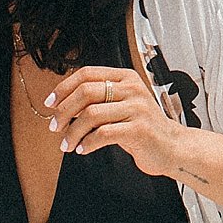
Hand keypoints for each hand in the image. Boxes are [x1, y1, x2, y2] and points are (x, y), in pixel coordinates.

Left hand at [44, 66, 192, 178]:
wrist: (172, 147)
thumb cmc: (142, 127)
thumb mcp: (122, 105)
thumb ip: (99, 100)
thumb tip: (61, 105)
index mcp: (125, 77)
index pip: (86, 73)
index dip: (64, 88)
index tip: (50, 103)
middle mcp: (132, 89)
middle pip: (86, 92)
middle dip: (63, 111)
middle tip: (54, 127)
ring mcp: (137, 108)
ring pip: (91, 114)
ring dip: (72, 132)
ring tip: (67, 144)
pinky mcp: (139, 129)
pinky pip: (103, 134)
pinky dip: (88, 143)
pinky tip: (84, 149)